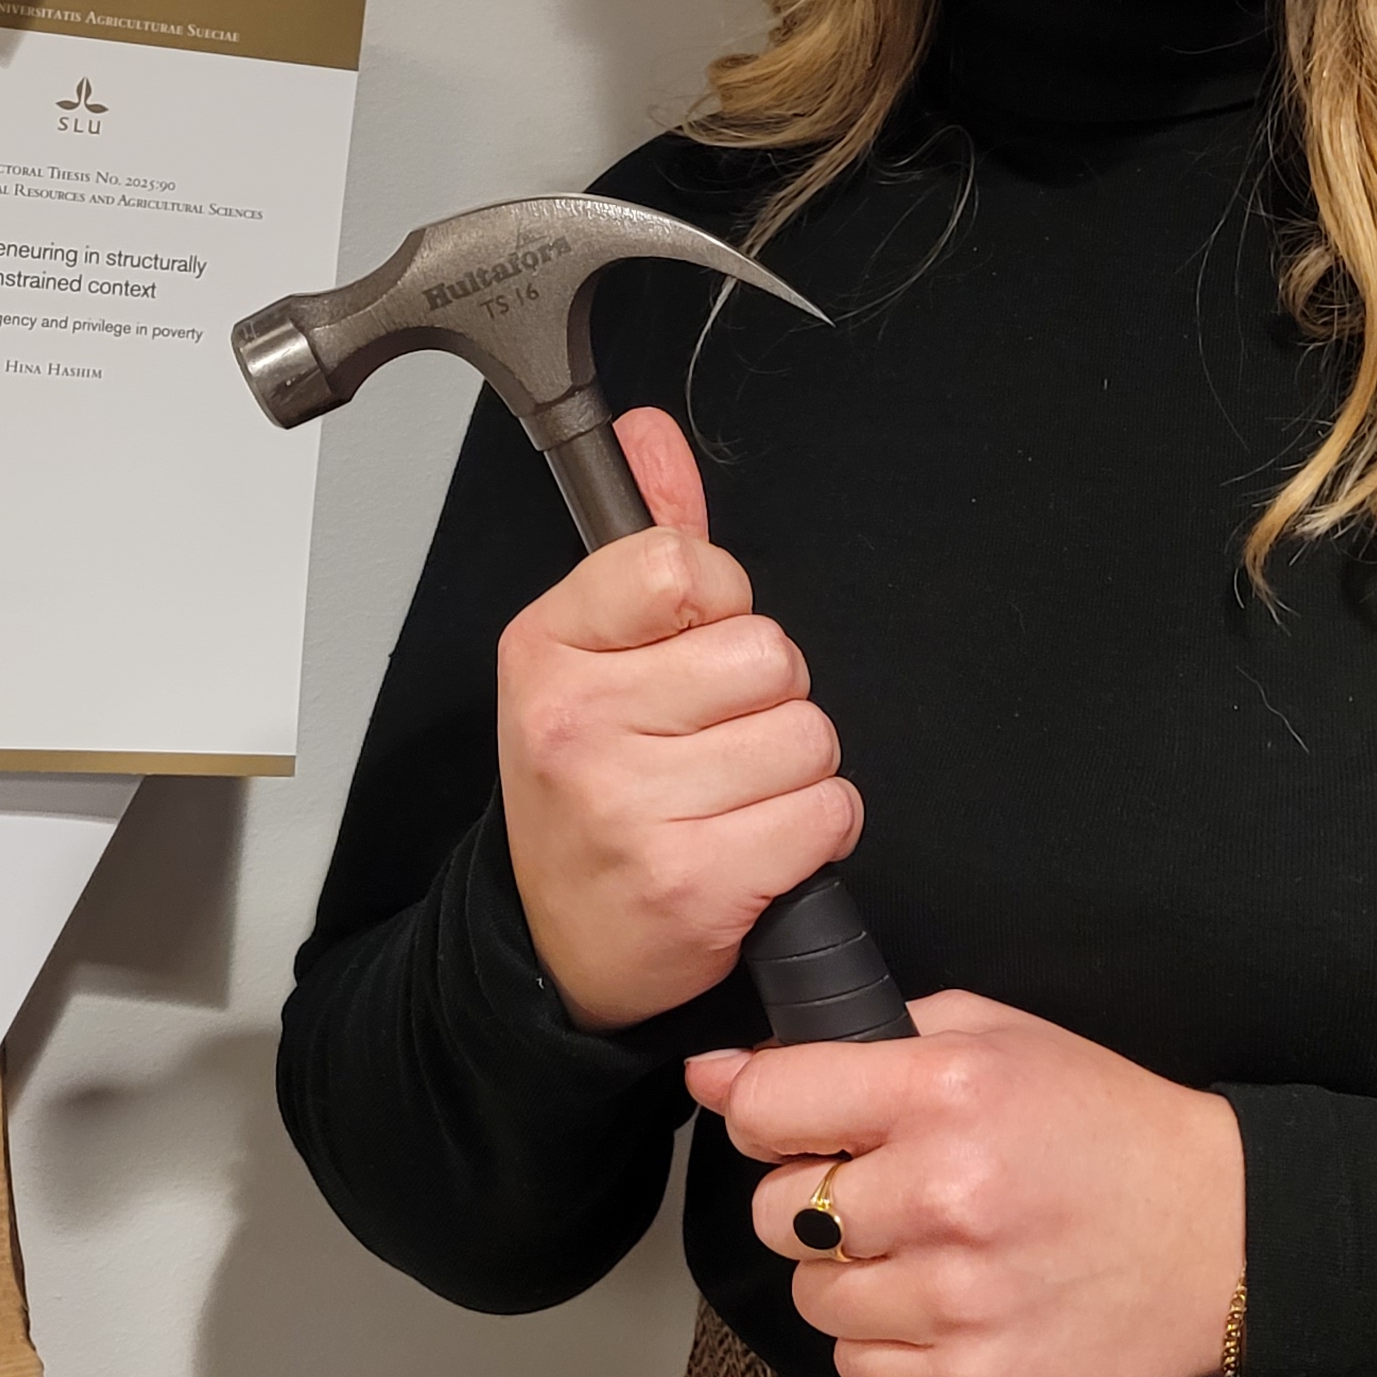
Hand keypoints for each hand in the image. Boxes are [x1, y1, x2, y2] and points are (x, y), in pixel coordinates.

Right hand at [498, 408, 861, 1030]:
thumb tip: (652, 434)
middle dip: (769, 697)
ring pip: (808, 735)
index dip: (721, 603)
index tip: (694, 647)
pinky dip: (814, 831)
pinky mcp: (693, 882)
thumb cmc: (590, 789)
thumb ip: (644, 543)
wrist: (560, 942)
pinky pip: (827, 812)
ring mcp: (631, 807)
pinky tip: (755, 844)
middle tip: (714, 740)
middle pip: (768, 654)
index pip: (683, 565)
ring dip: (796, 770)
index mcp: (549, 649)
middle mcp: (578, 724)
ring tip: (733, 796)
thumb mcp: (592, 657)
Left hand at [686, 993, 1245, 1376]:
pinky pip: (858, 1367)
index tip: (795, 1122)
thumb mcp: (998, 1038)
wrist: (1222, 1237)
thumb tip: (719, 1072)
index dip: (767, 1112)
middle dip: (811, 1199)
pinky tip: (949, 1306)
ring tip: (930, 1251)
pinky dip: (888, 1342)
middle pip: (775, 1211)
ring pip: (813, 1296)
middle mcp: (943, 1195)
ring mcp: (959, 1301)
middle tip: (886, 1192)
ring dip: (851, 1275)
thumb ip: (859, 1040)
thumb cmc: (1103, 1127)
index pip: (768, 1106)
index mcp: (943, 1092)